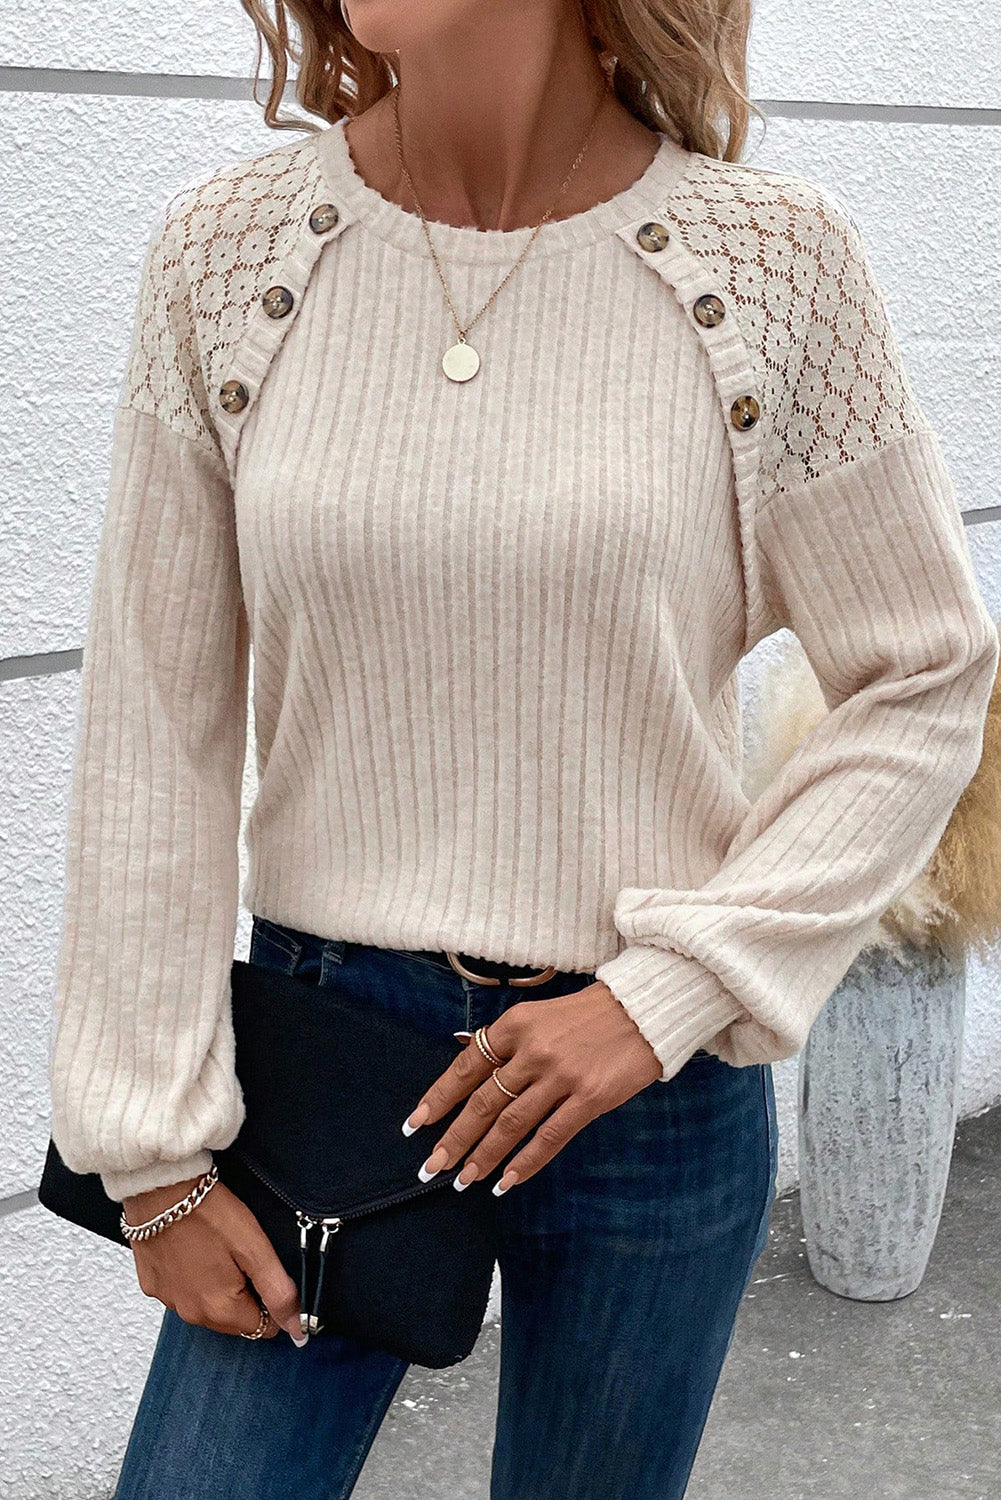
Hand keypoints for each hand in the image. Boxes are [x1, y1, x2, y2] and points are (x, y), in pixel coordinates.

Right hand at [122, 1177, 302, 1342]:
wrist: (160, 1189)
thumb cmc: (208, 1213)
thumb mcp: (255, 1249)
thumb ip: (277, 1291)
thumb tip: (297, 1327)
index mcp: (220, 1310)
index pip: (261, 1327)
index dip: (269, 1300)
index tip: (263, 1270)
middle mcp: (191, 1314)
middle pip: (233, 1319)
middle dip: (243, 1293)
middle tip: (239, 1254)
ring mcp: (168, 1300)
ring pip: (206, 1305)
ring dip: (216, 1285)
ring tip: (216, 1247)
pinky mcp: (151, 1284)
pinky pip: (181, 1290)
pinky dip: (191, 1276)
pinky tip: (193, 1248)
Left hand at [402, 980, 663, 1193]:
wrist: (643, 1008)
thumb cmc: (590, 1014)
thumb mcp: (541, 1016)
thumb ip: (510, 1046)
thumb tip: (475, 1078)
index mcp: (515, 1025)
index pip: (466, 1067)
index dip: (439, 1098)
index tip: (417, 1124)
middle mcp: (532, 1050)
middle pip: (483, 1102)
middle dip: (454, 1138)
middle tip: (432, 1165)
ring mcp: (560, 1075)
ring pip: (511, 1125)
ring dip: (484, 1156)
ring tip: (464, 1179)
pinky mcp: (589, 1098)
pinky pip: (549, 1137)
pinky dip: (525, 1162)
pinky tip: (507, 1180)